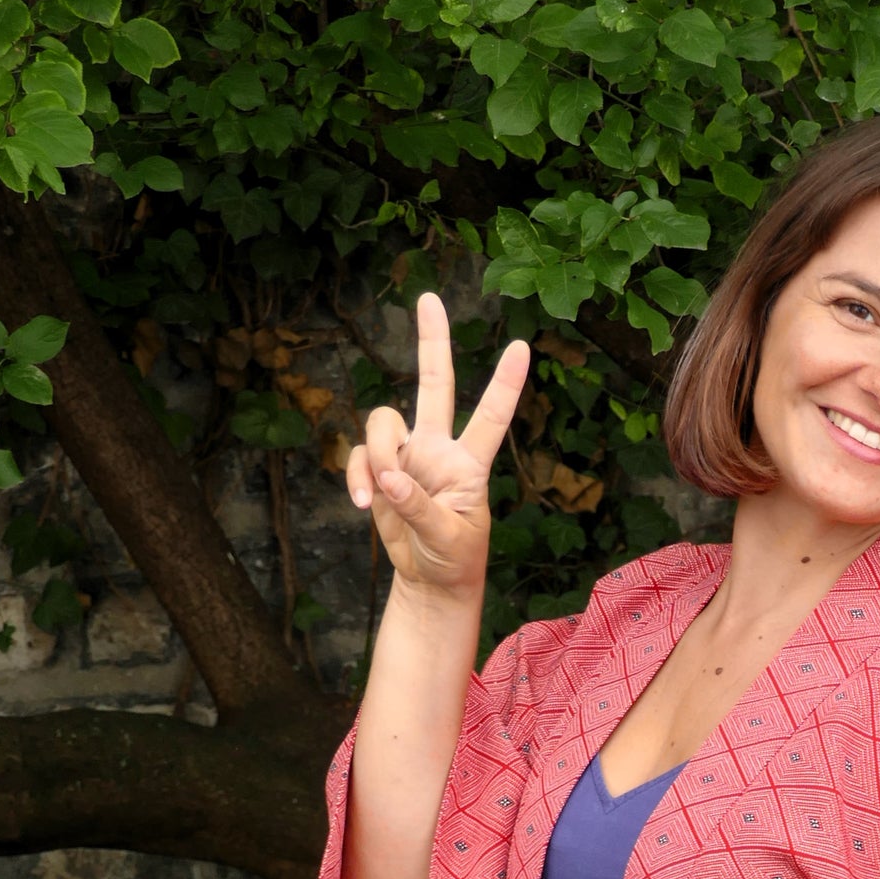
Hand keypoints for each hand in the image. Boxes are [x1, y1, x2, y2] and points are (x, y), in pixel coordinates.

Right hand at [346, 296, 529, 603]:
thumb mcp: (449, 540)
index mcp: (469, 464)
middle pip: (436, 384)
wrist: (430, 580)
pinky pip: (359, 456)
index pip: (491, 418)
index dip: (505, 384)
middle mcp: (439, 448)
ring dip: (377, 454)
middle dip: (432, 341)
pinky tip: (363, 504)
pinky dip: (356, 477)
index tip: (523, 347)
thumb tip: (391, 479)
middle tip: (428, 298)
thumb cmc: (453, 560)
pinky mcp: (380, 471)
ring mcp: (408, 456)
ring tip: (382, 492)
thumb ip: (421, 510)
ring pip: (384, 422)